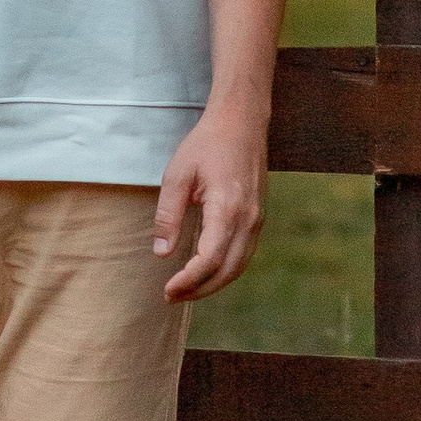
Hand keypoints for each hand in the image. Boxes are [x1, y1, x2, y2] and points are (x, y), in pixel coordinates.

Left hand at [153, 100, 267, 302]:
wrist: (242, 122)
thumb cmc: (206, 144)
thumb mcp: (177, 175)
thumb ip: (168, 215)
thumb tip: (162, 253)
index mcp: (228, 208)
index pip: (210, 258)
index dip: (189, 280)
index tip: (168, 290)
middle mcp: (249, 219)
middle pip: (228, 271)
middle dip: (200, 290)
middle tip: (172, 297)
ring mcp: (257, 220)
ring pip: (239, 266)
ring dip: (213, 284)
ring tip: (185, 290)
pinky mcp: (258, 218)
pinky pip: (244, 254)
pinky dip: (226, 270)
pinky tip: (205, 272)